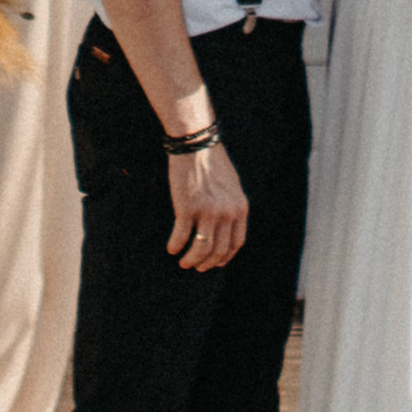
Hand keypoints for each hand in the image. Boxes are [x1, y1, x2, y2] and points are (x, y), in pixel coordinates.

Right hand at [168, 137, 247, 271]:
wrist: (197, 144)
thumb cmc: (212, 162)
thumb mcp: (232, 185)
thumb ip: (232, 206)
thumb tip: (226, 227)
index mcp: (240, 208)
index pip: (236, 243)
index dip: (225, 257)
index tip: (216, 262)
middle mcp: (227, 213)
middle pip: (218, 250)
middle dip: (207, 263)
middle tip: (197, 267)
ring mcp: (208, 211)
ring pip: (201, 248)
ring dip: (191, 259)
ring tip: (183, 262)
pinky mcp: (188, 207)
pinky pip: (182, 236)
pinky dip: (175, 245)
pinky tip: (171, 248)